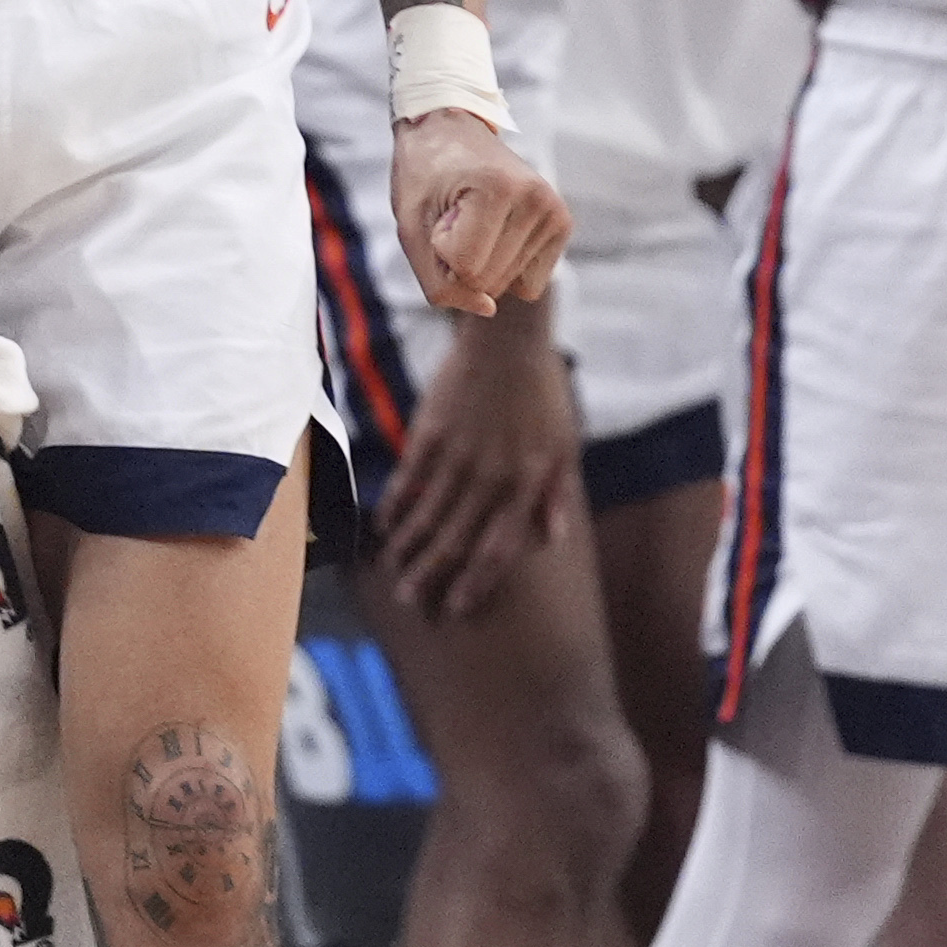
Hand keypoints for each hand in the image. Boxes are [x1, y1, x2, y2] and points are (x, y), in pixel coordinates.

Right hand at [376, 286, 576, 622]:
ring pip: (428, 516)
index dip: (476, 583)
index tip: (457, 606)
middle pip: (456, 541)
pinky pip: (408, 480)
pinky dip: (394, 505)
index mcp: (525, 485)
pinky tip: (383, 524)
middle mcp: (491, 478)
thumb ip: (555, 495)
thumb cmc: (542, 391)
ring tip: (393, 569)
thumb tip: (552, 539)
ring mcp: (459, 457)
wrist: (508, 339)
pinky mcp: (431, 434)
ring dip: (408, 548)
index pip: (497, 549)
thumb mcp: (563, 444)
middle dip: (432, 576)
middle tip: (412, 600)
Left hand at [390, 108, 567, 317]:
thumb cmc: (425, 176)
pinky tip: (497, 231)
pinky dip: (506, 269)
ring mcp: (554, 210)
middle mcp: (535, 197)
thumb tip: (488, 310)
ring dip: (481, 263)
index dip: (439, 250)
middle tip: (455, 214)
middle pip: (487, 282)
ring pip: (506, 286)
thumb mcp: (411, 227)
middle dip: (459, 261)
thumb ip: (439, 282)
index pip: (464, 269)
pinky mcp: (561, 223)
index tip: (440, 211)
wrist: (450, 129)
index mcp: (497, 188)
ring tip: (474, 219)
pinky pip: (529, 284)